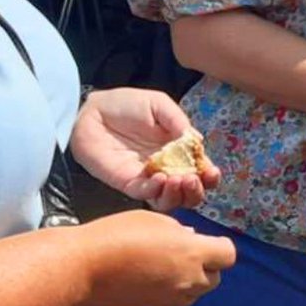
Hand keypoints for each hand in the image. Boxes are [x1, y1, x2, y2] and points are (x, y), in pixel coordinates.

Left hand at [70, 88, 220, 210]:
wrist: (94, 111)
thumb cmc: (127, 104)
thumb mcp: (158, 104)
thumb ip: (177, 120)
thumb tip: (196, 142)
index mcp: (178, 151)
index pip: (199, 171)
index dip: (209, 176)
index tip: (212, 172)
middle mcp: (166, 168)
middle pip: (187, 193)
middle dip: (196, 191)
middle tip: (193, 179)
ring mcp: (147, 178)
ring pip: (168, 201)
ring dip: (177, 195)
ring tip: (178, 180)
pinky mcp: (127, 183)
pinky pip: (144, 195)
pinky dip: (155, 191)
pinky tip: (159, 177)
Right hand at [76, 211, 235, 305]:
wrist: (86, 268)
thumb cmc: (119, 235)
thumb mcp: (157, 220)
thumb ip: (181, 232)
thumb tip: (190, 238)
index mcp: (192, 253)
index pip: (228, 255)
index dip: (219, 246)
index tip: (207, 240)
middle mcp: (188, 281)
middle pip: (214, 277)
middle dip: (207, 265)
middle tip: (185, 252)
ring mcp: (171, 300)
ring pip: (196, 292)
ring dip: (190, 280)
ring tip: (167, 265)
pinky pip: (175, 302)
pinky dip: (173, 291)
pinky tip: (153, 278)